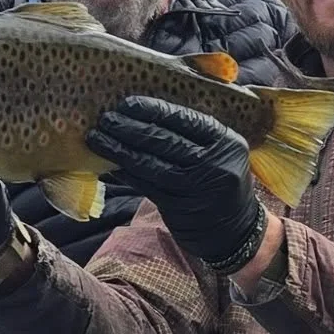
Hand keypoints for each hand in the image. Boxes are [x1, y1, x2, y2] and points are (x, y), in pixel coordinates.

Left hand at [87, 96, 266, 272]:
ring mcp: (197, 187)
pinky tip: (110, 163)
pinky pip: (146, 185)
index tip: (128, 103)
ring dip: (119, 149)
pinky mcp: (180, 208)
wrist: (235, 230)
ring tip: (97, 138)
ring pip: (151, 163)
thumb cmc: (219, 182)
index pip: (185, 119)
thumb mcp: (221, 153)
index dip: (154, 110)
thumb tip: (148, 110)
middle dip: (130, 128)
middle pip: (165, 140)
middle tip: (105, 118)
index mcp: (226, 142)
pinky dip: (125, 172)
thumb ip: (196, 133)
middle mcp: (214, 163)